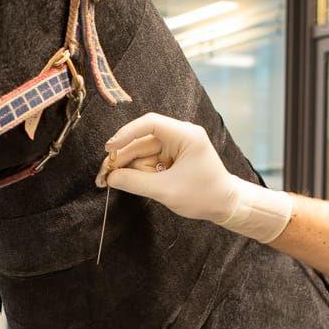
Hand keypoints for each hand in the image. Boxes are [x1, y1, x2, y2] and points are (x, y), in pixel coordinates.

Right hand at [100, 114, 239, 223]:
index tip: (109, 148)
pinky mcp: (172, 157)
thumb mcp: (166, 190)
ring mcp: (176, 146)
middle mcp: (180, 136)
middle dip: (122, 158)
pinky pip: (149, 160)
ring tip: (109, 182)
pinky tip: (126, 181)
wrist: (226, 205)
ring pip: (142, 152)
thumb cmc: (204, 196)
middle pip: (141, 141)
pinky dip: (137, 171)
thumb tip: (111, 177)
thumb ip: (136, 182)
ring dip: (127, 167)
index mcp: (185, 135)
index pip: (150, 123)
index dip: (126, 133)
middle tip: (102, 175)